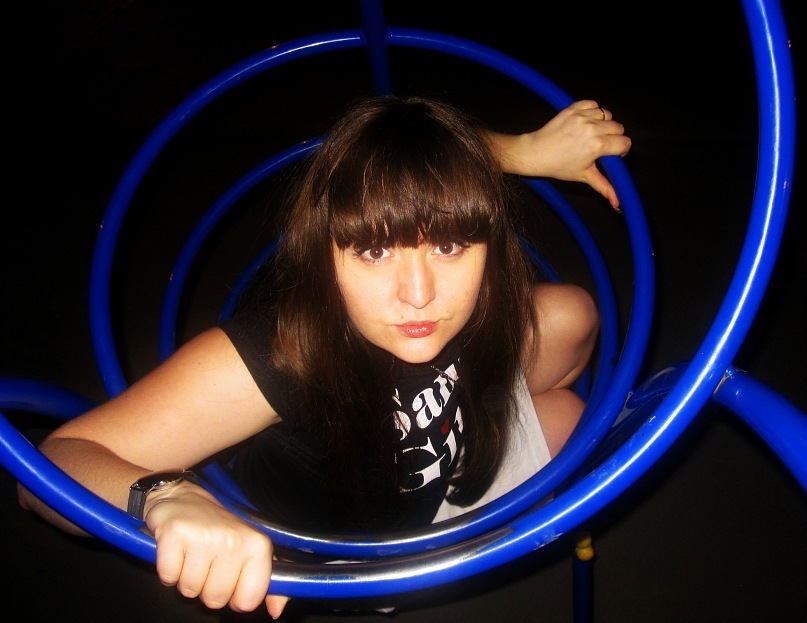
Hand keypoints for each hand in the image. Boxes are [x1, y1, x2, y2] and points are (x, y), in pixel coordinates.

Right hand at [144, 481, 288, 616]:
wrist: (184, 497)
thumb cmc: (219, 527)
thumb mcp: (250, 550)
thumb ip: (267, 582)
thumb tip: (276, 610)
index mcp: (257, 545)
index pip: (248, 601)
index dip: (236, 596)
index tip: (231, 578)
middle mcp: (233, 539)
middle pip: (216, 599)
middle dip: (208, 587)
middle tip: (208, 562)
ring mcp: (204, 536)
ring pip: (190, 590)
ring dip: (187, 577)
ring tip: (193, 554)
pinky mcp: (175, 533)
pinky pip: (168, 577)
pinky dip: (169, 569)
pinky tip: (177, 550)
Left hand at [492, 100, 631, 209]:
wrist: (536, 153)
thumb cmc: (559, 166)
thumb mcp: (584, 176)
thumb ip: (604, 187)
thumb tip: (617, 203)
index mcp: (597, 145)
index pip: (625, 142)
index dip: (621, 150)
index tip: (611, 155)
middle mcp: (592, 128)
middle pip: (618, 127)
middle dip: (613, 137)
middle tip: (600, 146)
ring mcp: (582, 116)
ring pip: (607, 115)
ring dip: (603, 123)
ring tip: (592, 134)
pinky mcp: (574, 108)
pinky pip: (593, 104)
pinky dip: (593, 111)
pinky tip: (586, 122)